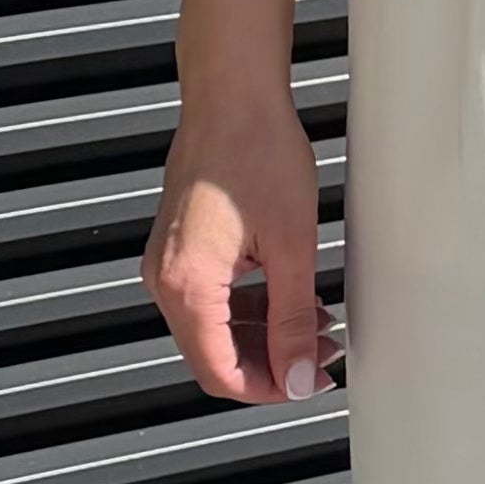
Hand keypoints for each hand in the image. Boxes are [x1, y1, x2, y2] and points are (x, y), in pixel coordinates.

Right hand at [143, 79, 334, 404]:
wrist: (232, 94)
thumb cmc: (256, 149)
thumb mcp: (291, 245)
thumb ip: (292, 319)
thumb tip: (295, 374)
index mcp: (185, 284)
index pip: (218, 372)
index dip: (267, 389)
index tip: (305, 384)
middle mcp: (164, 278)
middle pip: (211, 356)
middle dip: (270, 363)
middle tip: (319, 356)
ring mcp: (168, 263)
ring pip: (213, 330)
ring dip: (263, 337)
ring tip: (314, 326)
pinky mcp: (179, 247)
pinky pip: (210, 300)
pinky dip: (249, 310)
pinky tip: (289, 299)